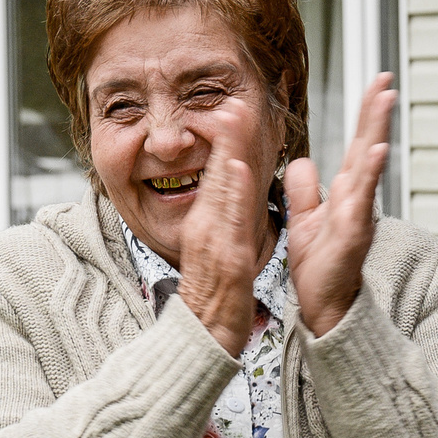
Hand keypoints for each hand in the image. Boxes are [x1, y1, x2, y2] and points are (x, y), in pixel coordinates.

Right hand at [175, 121, 267, 356]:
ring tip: (232, 120)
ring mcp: (214, 242)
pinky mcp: (228, 260)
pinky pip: (228, 220)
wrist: (204, 335)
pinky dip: (229, 193)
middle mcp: (205, 227)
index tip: (228, 111)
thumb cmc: (213, 296)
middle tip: (231, 102)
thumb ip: (220, 223)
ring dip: (227, 153)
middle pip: (215, 176)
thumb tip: (227, 198)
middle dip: (224, 139)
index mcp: (205, 225)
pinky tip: (233, 169)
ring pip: (221, 190)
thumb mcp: (214, 252)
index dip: (223, 144)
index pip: (215, 178)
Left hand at [283, 74, 395, 337]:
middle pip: (368, 144)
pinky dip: (371, 175)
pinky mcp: (353, 232)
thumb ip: (305, 190)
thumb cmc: (320, 265)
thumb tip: (302, 161)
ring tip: (385, 100)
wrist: (323, 303)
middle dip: (376, 111)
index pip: (357, 143)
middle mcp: (356, 196)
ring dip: (378, 130)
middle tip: (385, 77)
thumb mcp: (306, 219)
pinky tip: (377, 152)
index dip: (366, 113)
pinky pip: (362, 199)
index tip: (376, 83)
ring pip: (369, 164)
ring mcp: (358, 212)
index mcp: (345, 190)